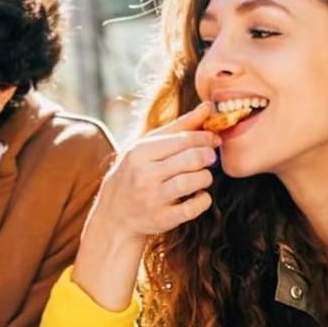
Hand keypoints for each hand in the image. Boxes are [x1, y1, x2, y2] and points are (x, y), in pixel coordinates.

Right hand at [74, 103, 220, 308]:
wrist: (115, 215)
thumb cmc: (137, 173)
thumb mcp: (149, 146)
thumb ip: (180, 126)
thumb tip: (208, 107)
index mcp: (140, 153)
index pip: (184, 139)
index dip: (205, 138)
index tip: (213, 140)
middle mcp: (144, 175)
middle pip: (192, 158)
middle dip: (208, 156)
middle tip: (209, 158)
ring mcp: (152, 199)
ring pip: (195, 181)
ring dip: (206, 177)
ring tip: (201, 176)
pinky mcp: (162, 219)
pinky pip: (195, 207)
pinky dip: (204, 200)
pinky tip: (198, 195)